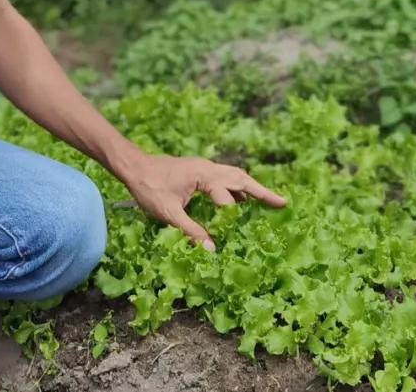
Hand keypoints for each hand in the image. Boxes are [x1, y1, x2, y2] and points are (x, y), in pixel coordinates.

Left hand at [121, 154, 286, 250]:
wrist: (133, 166)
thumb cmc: (148, 187)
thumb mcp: (168, 213)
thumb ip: (191, 231)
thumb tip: (212, 249)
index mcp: (203, 175)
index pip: (226, 198)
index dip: (231, 217)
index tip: (237, 235)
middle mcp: (208, 167)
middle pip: (241, 178)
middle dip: (262, 192)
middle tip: (282, 203)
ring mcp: (204, 167)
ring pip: (234, 175)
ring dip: (252, 188)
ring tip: (269, 200)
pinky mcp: (199, 170)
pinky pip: (224, 177)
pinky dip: (237, 187)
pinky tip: (240, 200)